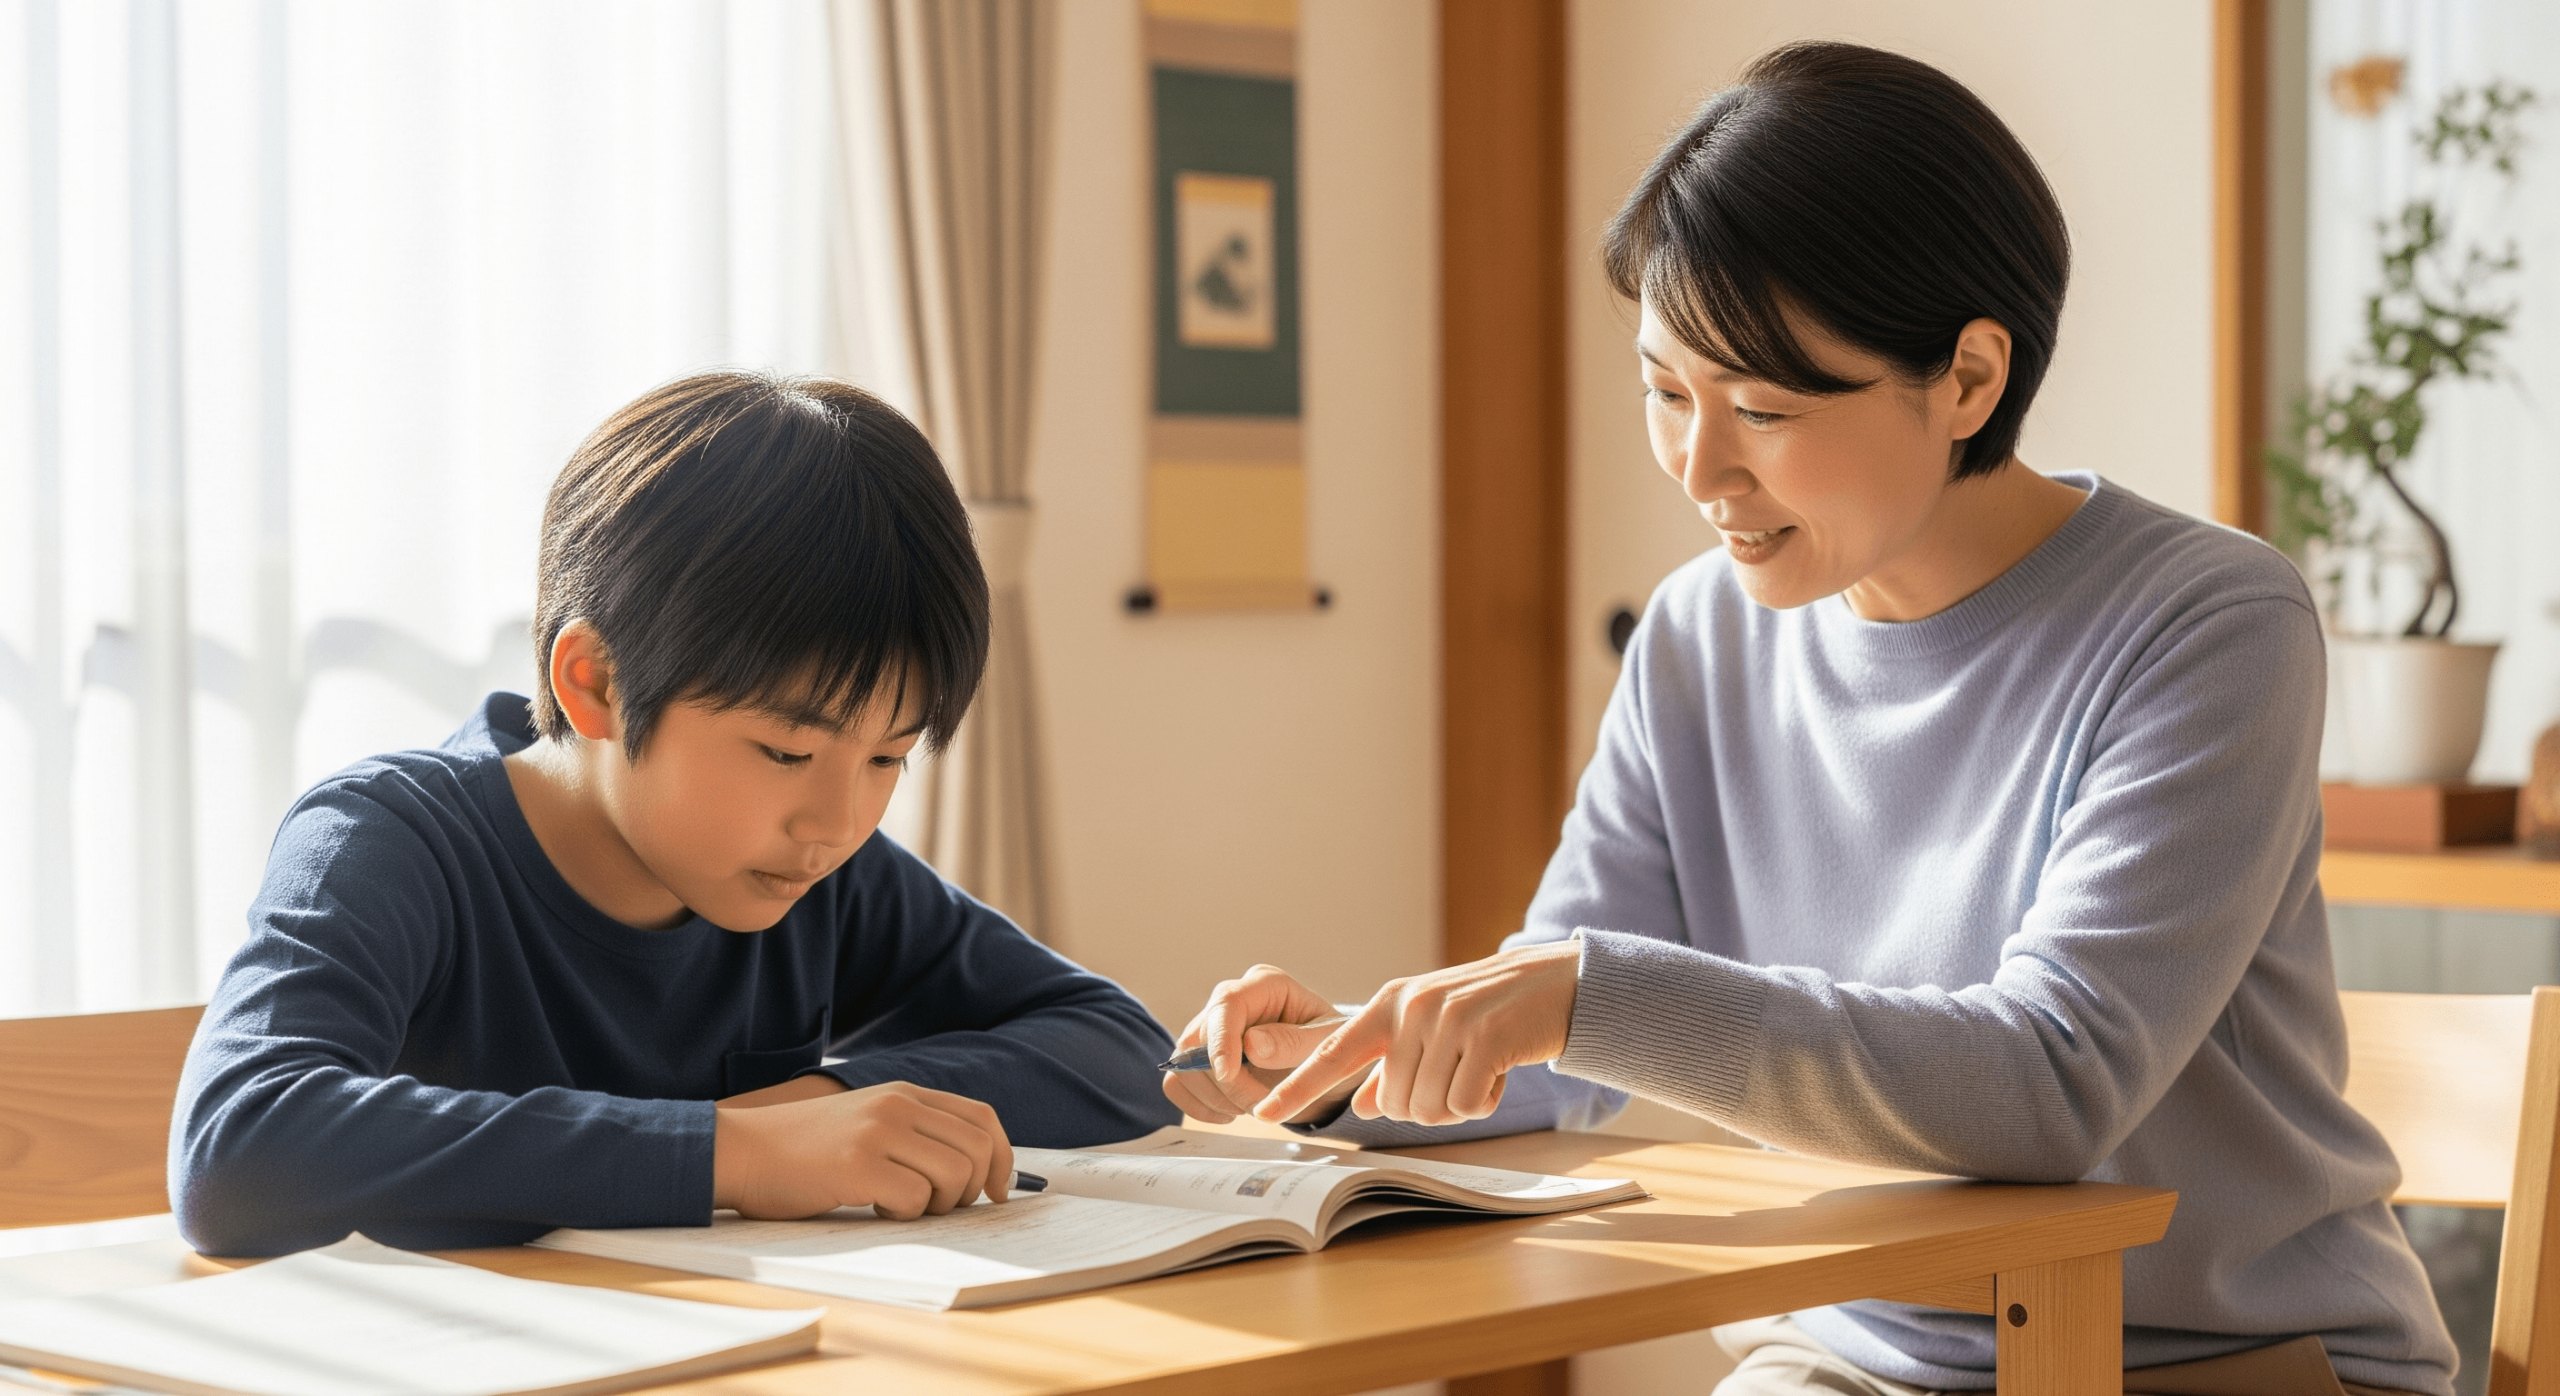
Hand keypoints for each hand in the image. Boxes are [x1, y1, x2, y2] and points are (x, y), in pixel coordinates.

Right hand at [713, 1080, 1012, 1220]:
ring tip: (899, 1205)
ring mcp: (878, 1133)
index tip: (997, 1190)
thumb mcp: (866, 1121)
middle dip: (971, 1190)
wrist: (740, 1151)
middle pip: (977, 1150)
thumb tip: (976, 1171)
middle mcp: (897, 1105)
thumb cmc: (804, 1149)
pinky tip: (874, 1209)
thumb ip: (914, 1132)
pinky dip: (904, 1216)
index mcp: (904, 1093)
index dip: (1002, 1157)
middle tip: (939, 1208)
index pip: (982, 1118)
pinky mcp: (857, 1166)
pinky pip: (915, 1201)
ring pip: (954, 1177)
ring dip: (937, 1205)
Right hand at [1162, 964, 1361, 1124]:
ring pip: (1182, 1065)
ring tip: (1254, 1108)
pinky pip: (1176, 1084)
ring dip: (1215, 1098)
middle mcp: (1232, 1001)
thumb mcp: (1330, 1044)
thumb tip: (1251, 1044)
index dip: (1221, 1041)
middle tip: (1262, 1107)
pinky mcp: (1197, 1057)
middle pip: (1200, 1039)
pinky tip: (1230, 1114)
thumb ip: (1295, 1042)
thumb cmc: (1334, 1047)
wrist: (1328, 1068)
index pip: (1227, 1004)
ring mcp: (1209, 1029)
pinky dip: (1199, 1107)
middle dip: (1228, 1083)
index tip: (1228, 1075)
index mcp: (1266, 985)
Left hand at [1254, 940, 1580, 1127]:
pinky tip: (1498, 1072)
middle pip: (1392, 1102)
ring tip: (1479, 1069)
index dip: (1297, 1087)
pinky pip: (1466, 1105)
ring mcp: (1448, 1021)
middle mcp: (1411, 1009)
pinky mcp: (1485, 1038)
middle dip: (1425, 1105)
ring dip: (1457, 1104)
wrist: (1554, 983)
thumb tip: (1361, 1104)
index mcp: (1390, 1004)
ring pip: (1427, 1108)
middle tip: (1457, 1076)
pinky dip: (1484, 1102)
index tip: (1262, 1113)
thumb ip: (1391, 1064)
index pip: (1333, 1053)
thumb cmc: (1488, 1010)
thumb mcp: (1431, 1027)